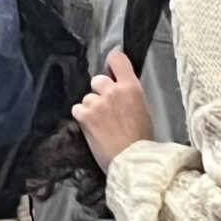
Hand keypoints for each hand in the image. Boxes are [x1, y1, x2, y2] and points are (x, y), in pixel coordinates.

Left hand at [72, 50, 153, 171]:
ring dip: (90, 107)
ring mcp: (97, 102)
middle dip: (99, 91)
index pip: (117, 59)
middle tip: (106, 108)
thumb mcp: (143, 110)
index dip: (111, 62)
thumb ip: (129, 95)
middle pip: (97, 79)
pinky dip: (82, 118)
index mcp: (131, 87)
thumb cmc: (142, 141)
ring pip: (87, 97)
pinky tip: (92, 129)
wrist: (133, 162)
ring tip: (101, 124)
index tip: (110, 69)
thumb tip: (120, 89)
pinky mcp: (85, 116)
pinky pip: (78, 109)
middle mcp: (113, 90)